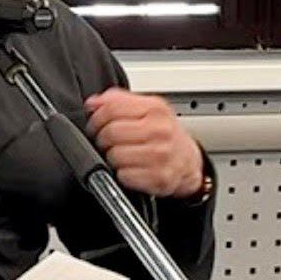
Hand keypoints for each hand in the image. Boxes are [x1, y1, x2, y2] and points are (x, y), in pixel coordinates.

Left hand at [84, 87, 202, 198]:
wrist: (187, 161)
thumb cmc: (164, 134)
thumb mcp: (147, 109)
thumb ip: (117, 101)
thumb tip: (92, 103)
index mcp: (155, 109)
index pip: (112, 107)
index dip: (96, 117)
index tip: (95, 123)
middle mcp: (160, 131)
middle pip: (110, 132)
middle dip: (102, 138)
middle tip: (106, 141)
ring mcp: (160, 155)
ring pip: (114, 155)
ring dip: (111, 157)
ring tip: (120, 154)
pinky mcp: (158, 178)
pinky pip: (123, 176)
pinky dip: (121, 174)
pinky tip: (130, 168)